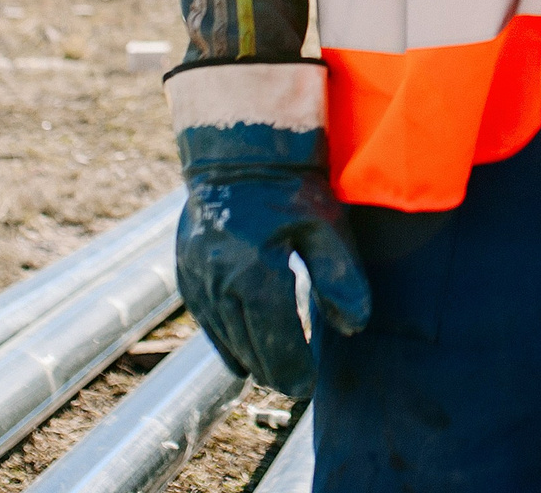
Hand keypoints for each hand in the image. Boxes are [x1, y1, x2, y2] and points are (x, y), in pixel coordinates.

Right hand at [173, 124, 370, 400]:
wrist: (239, 152)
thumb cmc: (290, 187)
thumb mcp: (326, 227)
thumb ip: (341, 278)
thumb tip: (355, 326)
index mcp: (257, 270)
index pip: (276, 340)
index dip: (293, 368)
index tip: (308, 388)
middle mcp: (221, 279)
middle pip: (248, 345)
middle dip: (273, 371)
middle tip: (296, 387)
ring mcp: (197, 276)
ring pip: (224, 336)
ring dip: (248, 360)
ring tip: (274, 375)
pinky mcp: (185, 270)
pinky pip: (204, 319)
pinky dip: (223, 341)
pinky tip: (240, 359)